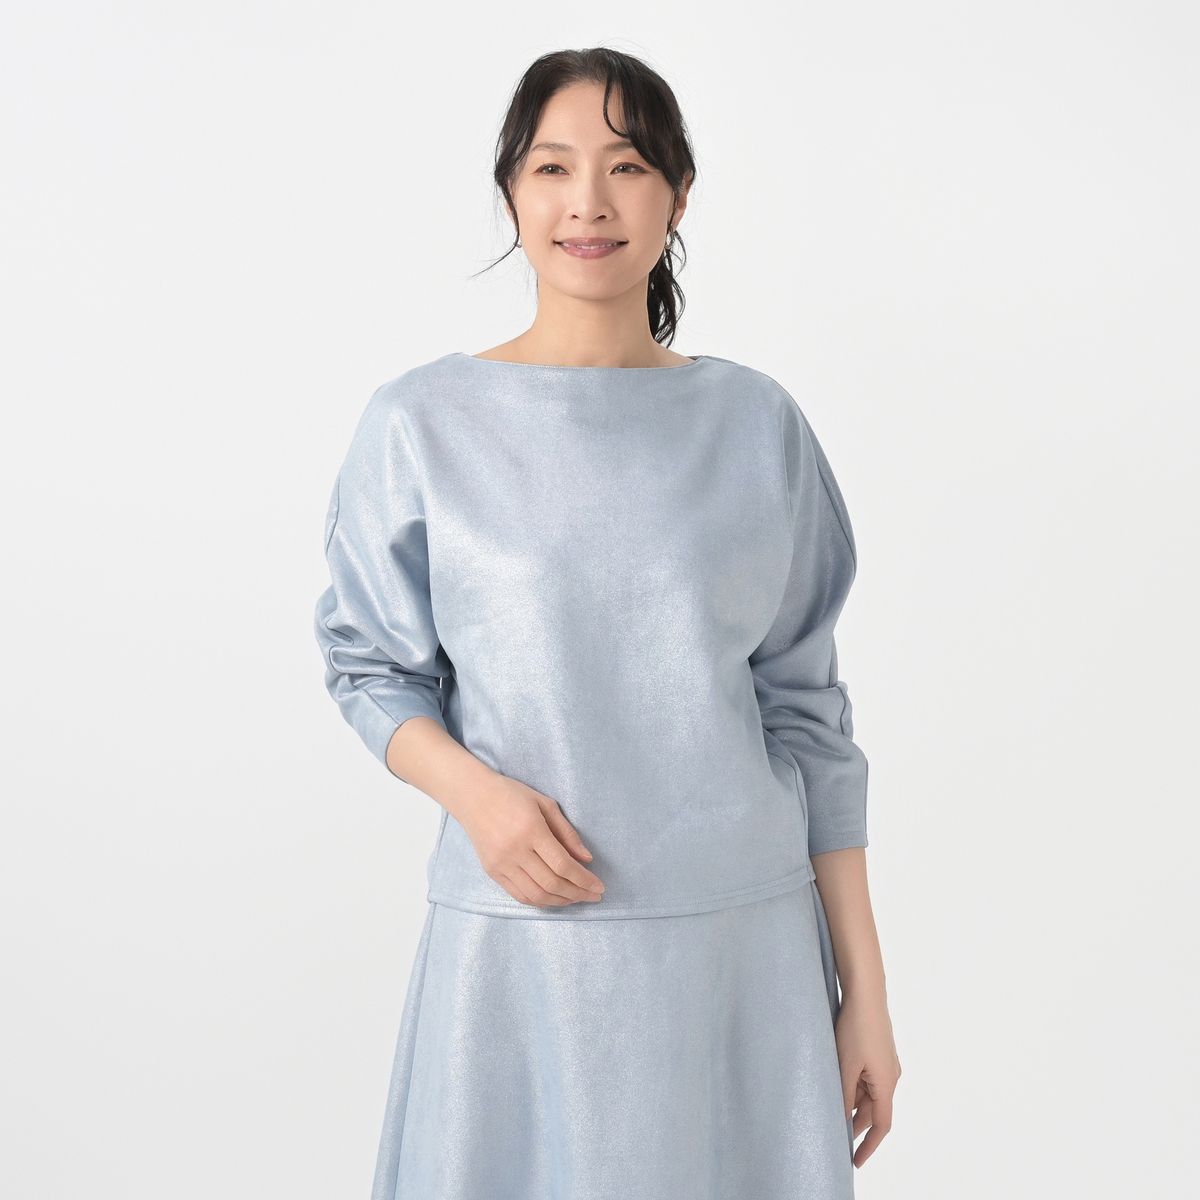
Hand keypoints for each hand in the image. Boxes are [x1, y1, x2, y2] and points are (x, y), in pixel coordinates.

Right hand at [452, 776, 604, 907]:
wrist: (473, 796)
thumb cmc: (512, 795)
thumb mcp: (545, 803)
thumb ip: (567, 832)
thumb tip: (586, 859)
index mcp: (531, 830)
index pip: (563, 864)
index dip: (584, 880)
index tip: (599, 887)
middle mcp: (515, 850)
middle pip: (552, 883)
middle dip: (577, 894)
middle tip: (593, 896)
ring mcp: (502, 863)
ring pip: (536, 894)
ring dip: (560, 901)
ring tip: (576, 898)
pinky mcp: (492, 871)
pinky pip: (519, 895)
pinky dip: (540, 901)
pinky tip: (554, 898)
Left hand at [835, 991, 901, 1166]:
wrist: (866, 993)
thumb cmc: (856, 1027)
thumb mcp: (845, 1064)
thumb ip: (843, 1094)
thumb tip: (840, 1119)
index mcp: (887, 1083)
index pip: (881, 1126)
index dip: (868, 1146)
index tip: (855, 1162)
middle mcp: (890, 1076)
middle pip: (873, 1111)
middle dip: (855, 1126)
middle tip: (834, 1139)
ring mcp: (885, 1064)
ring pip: (868, 1094)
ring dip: (852, 1104)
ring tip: (829, 1111)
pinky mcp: (877, 1052)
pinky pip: (867, 1079)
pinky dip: (853, 1087)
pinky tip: (836, 1086)